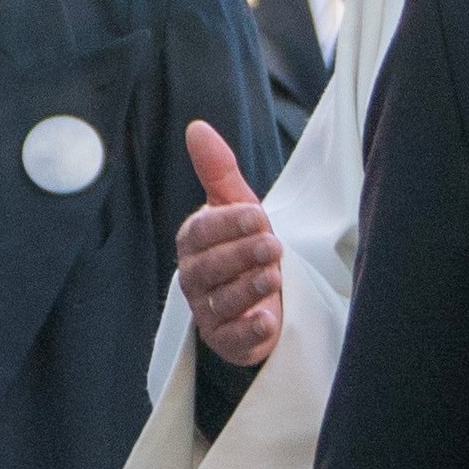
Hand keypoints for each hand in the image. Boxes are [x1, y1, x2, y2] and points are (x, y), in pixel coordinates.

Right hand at [179, 123, 284, 367]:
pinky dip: (249, 331)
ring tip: (275, 276)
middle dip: (241, 255)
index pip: (202, 232)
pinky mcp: (225, 340)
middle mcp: (194, 277)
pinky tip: (267, 321)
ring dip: (248, 288)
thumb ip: (218, 170)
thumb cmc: (246, 243)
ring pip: (221, 301)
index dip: (228, 224)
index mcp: (193, 242)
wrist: (264, 293)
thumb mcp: (238, 205)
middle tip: (273, 244)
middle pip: (209, 267)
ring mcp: (207, 311)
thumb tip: (197, 127)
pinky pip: (232, 339)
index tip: (258, 215)